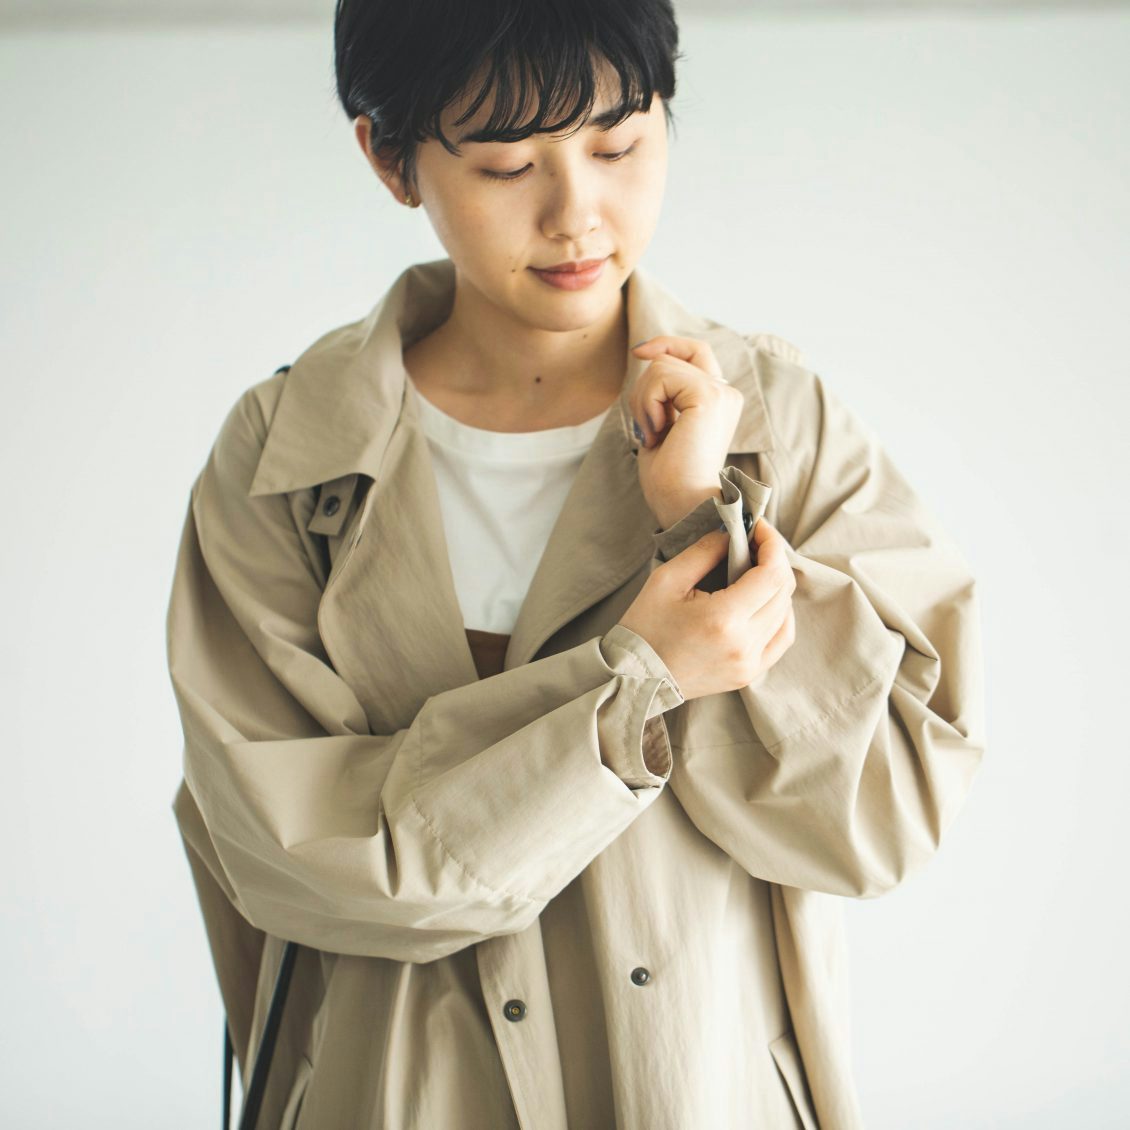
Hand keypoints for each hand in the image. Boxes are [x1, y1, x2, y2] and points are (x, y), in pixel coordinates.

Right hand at [618, 517, 795, 701]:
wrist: (635, 676)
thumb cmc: (645, 626)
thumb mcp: (667, 579)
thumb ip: (705, 551)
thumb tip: (733, 535)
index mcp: (723, 619)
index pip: (771, 574)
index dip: (771, 544)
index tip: (758, 527)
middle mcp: (744, 644)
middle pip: (783, 591)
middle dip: (775, 560)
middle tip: (755, 544)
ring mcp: (749, 663)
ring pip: (786, 614)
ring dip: (778, 586)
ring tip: (757, 570)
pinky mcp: (748, 674)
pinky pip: (781, 639)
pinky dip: (781, 615)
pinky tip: (766, 601)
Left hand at [628, 336, 744, 528]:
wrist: (683, 507)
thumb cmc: (669, 479)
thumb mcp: (661, 425)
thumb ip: (661, 393)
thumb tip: (648, 357)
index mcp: (719, 400)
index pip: (695, 351)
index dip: (667, 344)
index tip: (639, 352)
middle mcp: (726, 392)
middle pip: (673, 356)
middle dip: (645, 386)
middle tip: (647, 428)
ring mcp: (721, 393)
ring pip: (661, 366)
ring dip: (643, 401)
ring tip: (654, 435)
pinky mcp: (709, 397)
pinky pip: (661, 377)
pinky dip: (648, 404)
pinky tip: (657, 433)